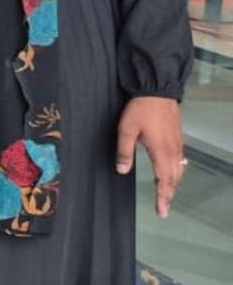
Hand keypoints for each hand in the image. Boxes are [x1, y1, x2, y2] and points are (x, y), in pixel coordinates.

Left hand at [116, 95, 185, 217]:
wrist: (158, 90)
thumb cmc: (141, 109)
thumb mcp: (126, 129)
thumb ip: (124, 151)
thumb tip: (121, 171)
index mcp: (161, 152)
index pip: (164, 181)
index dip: (162, 197)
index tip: (161, 211)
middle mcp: (173, 151)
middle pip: (174, 179)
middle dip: (168, 194)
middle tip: (163, 208)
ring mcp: (177, 144)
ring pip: (179, 170)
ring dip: (173, 184)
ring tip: (167, 194)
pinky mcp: (177, 137)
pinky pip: (180, 160)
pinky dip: (177, 171)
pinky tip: (173, 172)